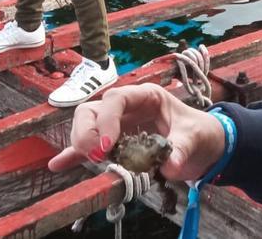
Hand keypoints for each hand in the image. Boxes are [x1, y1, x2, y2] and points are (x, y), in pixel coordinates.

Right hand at [47, 84, 226, 181]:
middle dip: (87, 131)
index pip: (117, 98)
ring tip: (95, 162)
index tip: (108, 145)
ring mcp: (116, 125)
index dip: (107, 118)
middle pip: (92, 110)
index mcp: (146, 96)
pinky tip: (58, 164)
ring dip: (82, 142)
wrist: (203, 146)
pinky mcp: (113, 145)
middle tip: (97, 155)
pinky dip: (73, 155)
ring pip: (85, 125)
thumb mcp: (195, 137)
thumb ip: (182, 149)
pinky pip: (88, 147)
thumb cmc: (199, 132)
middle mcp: (126, 108)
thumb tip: (170, 164)